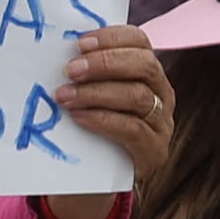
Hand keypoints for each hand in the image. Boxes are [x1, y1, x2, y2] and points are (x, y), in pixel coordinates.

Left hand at [48, 25, 174, 194]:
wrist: (92, 181)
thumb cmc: (88, 127)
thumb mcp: (91, 94)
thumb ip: (85, 72)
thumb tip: (57, 46)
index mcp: (147, 70)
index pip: (139, 41)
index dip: (111, 37)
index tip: (79, 43)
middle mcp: (162, 93)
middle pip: (144, 65)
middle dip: (105, 64)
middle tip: (70, 70)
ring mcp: (162, 123)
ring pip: (138, 96)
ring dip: (97, 92)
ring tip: (65, 96)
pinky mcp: (155, 151)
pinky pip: (133, 129)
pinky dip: (103, 119)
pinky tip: (79, 116)